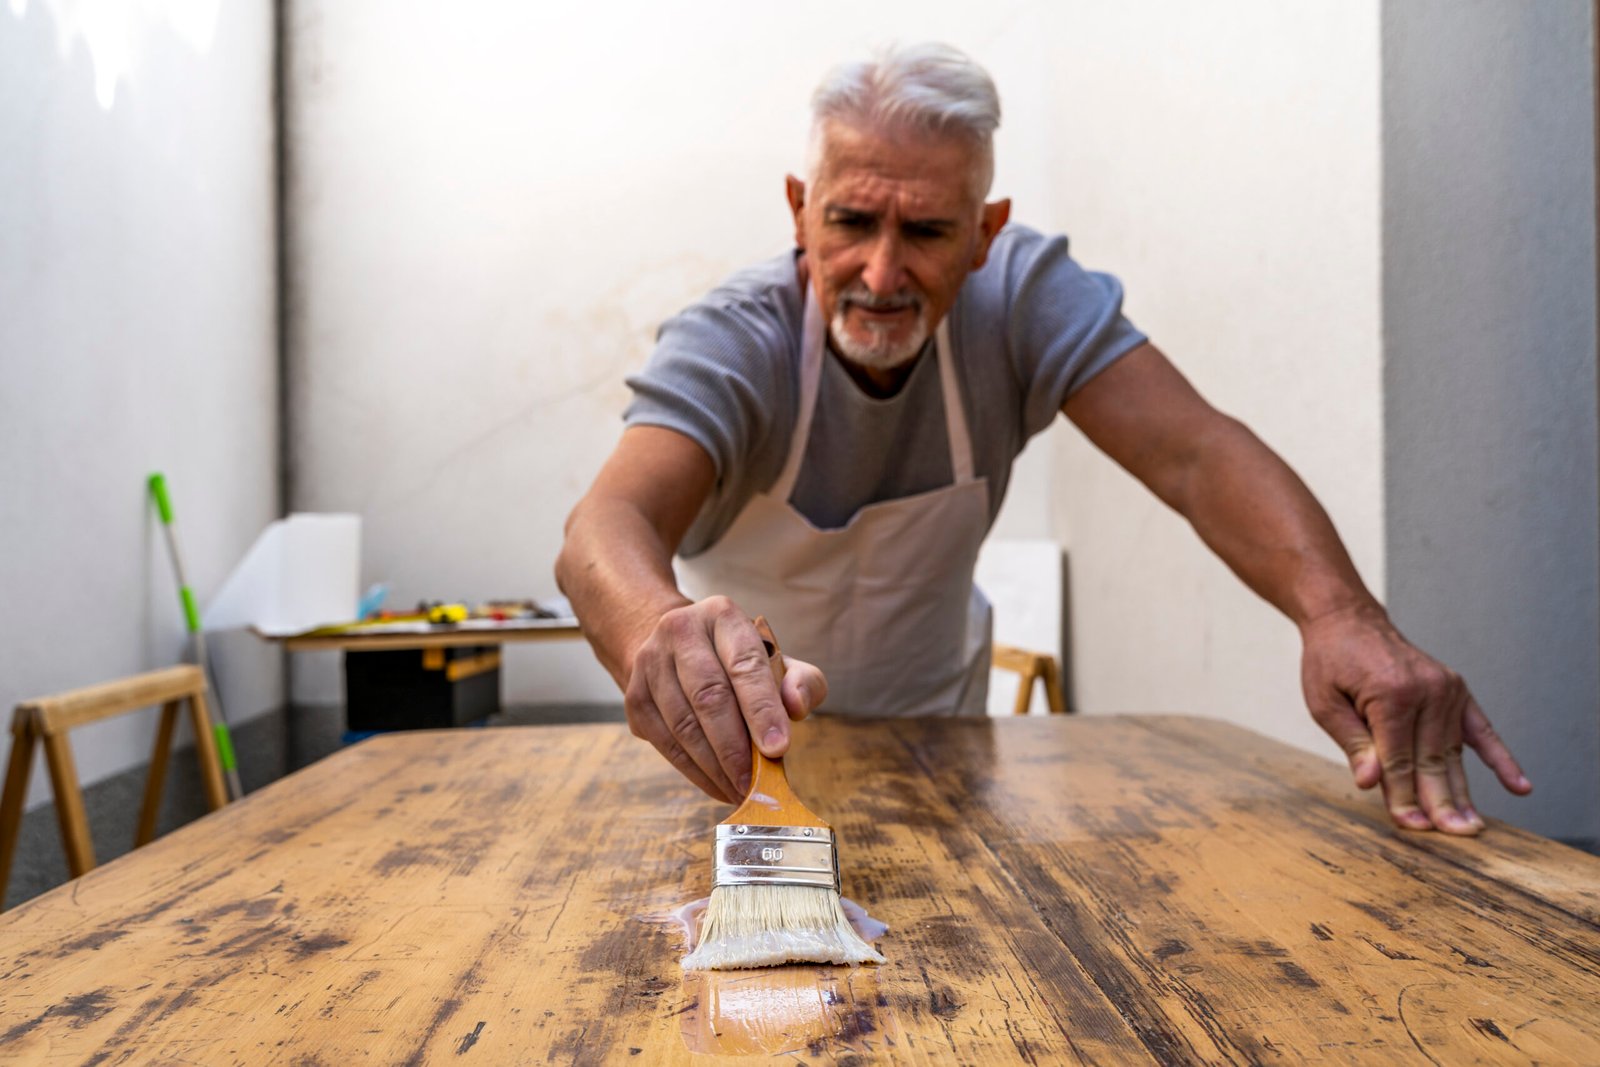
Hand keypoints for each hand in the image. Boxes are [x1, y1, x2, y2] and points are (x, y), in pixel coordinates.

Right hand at [623, 597, 826, 802]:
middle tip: (757, 783)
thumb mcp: (777, 660)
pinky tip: (718, 785)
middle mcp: (680, 630)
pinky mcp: (635, 696)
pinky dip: (694, 771)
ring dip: (714, 766)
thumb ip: (801, 681)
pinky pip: (665, 742)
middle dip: (735, 747)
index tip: (778, 748)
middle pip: (708, 695)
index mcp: (722, 615)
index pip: (744, 663)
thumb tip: (796, 706)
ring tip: (741, 790)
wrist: (677, 650)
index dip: (762, 709)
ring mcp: (650, 663)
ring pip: (683, 724)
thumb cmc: (738, 660)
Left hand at [1300, 604, 1530, 834]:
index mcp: (1392, 694)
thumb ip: (1352, 743)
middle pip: (1431, 760)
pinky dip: (1500, 759)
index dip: (1403, 797)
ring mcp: (1448, 690)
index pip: (1398, 760)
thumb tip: (1372, 784)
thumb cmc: (1331, 662)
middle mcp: (1428, 691)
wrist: (1348, 620)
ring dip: (1462, 792)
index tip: (1412, 827)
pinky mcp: (1457, 691)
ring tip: (1471, 827)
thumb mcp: (1324, 703)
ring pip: (1452, 752)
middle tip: (1453, 837)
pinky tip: (1518, 786)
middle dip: (1439, 802)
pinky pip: (1482, 730)